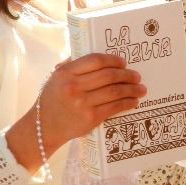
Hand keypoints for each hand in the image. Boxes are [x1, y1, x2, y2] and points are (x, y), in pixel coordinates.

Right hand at [7, 53, 145, 170]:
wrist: (45, 126)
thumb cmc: (52, 99)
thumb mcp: (56, 77)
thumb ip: (72, 66)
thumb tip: (98, 59)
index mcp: (65, 73)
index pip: (95, 60)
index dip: (113, 60)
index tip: (123, 62)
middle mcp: (74, 86)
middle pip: (108, 75)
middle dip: (126, 75)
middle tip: (136, 76)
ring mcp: (83, 103)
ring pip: (115, 91)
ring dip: (131, 89)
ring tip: (140, 88)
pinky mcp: (91, 117)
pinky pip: (115, 107)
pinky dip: (127, 102)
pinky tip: (133, 101)